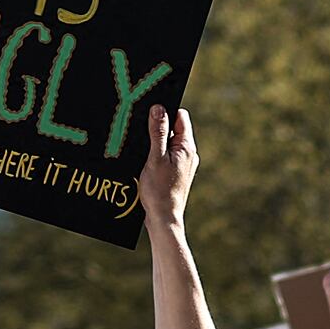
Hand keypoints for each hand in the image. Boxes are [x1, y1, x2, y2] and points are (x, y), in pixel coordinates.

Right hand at [140, 104, 198, 230]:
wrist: (164, 219)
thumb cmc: (160, 191)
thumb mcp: (155, 158)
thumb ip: (157, 132)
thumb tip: (158, 108)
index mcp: (186, 147)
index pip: (180, 116)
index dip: (165, 110)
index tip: (149, 110)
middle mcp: (188, 154)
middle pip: (173, 129)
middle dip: (157, 127)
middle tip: (141, 130)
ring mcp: (183, 164)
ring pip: (168, 143)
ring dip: (154, 143)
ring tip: (142, 149)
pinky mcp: (176, 173)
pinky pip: (166, 156)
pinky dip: (155, 155)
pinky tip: (144, 161)